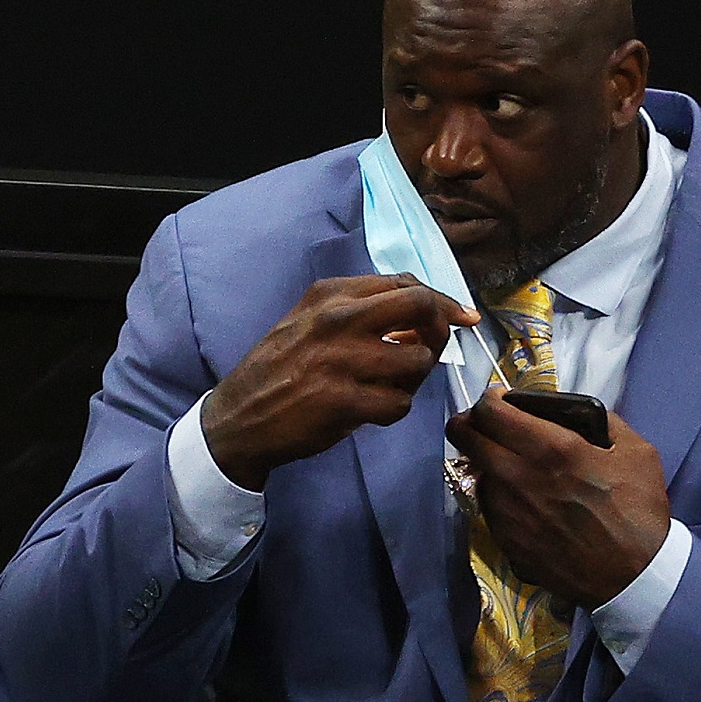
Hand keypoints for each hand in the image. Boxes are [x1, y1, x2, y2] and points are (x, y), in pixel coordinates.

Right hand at [201, 273, 478, 490]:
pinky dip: (395, 409)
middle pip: (421, 306)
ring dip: (415, 380)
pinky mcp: (343, 401)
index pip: (405, 284)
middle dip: (441, 329)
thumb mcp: (309, 320)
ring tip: (392, 387)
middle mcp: (338, 319)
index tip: (462, 317)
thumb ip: (358, 308)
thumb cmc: (280, 368)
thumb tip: (422, 307)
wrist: (238, 417)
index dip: (442, 300)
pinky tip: (374, 410)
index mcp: (331, 295)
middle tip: (434, 349)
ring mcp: (341, 360)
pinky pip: (400, 403)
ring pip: (418, 361)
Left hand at [446, 388, 670, 608]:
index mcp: (552, 448)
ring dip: (488, 464)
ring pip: (477, 473)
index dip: (489, 399)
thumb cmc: (639, 511)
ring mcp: (508, 513)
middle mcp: (519, 477)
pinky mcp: (506, 542)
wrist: (635, 577)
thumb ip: (600, 422)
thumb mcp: (635, 451)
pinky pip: (489, 508)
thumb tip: (572, 412)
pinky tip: (525, 504)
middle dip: (471, 423)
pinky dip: (499, 498)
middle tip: (489, 426)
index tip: (499, 401)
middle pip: (466, 437)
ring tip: (514, 469)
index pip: (489, 410)